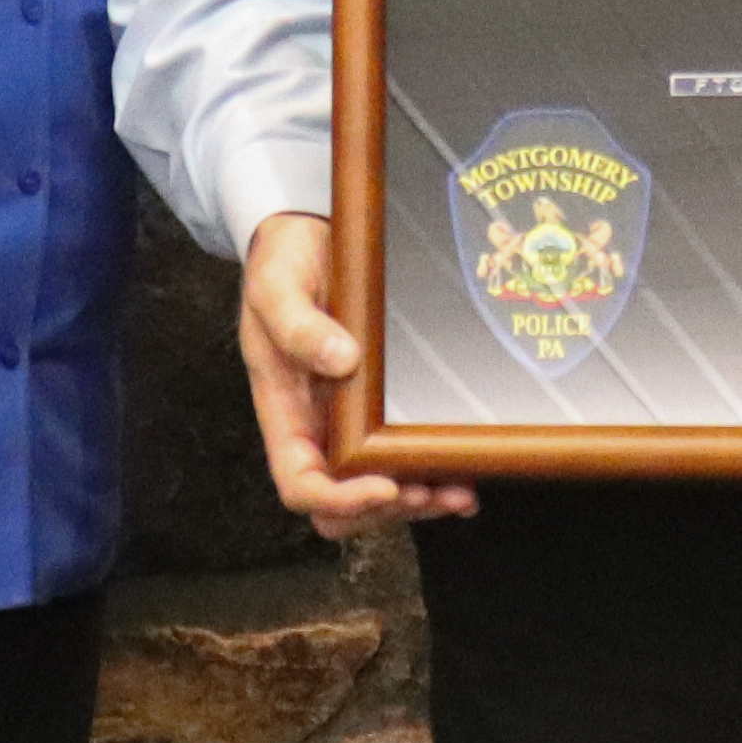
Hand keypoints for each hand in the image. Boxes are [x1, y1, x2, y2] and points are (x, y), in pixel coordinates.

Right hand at [237, 213, 474, 540]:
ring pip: (380, 489)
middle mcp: (316, 426)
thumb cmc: (281, 264)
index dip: (341, 498)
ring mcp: (349, 421)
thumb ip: (298, 325)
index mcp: (283, 410)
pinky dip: (435, 475)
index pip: (300, 483)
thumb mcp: (275, 287)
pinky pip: (405, 456)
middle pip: (344, 503)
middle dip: (388, 508)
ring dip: (420, 500)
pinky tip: (466, 474)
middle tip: (432, 492)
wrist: (306, 234)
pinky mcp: (380, 405)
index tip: (383, 485)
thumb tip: (341, 359)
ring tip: (459, 492)